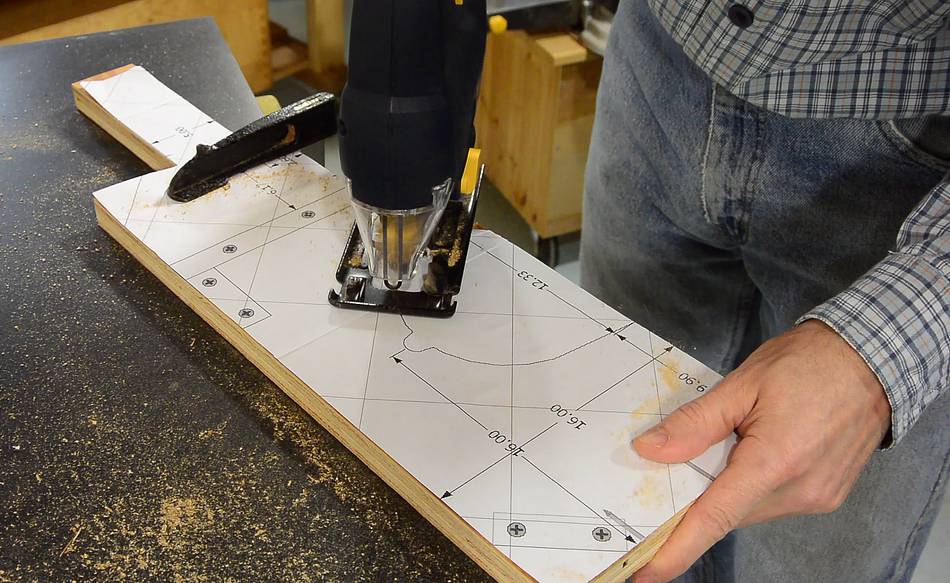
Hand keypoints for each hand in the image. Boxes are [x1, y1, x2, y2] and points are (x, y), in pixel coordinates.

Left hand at [631, 320, 890, 582]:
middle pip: (728, 512)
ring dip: (728, 488)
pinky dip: (752, 485)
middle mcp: (800, 491)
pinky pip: (773, 502)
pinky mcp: (827, 495)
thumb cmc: (808, 363)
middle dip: (697, 500)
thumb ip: (694, 423)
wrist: (873, 356)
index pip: (715, 517)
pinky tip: (752, 452)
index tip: (647, 571)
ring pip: (749, 508)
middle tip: (673, 473)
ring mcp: (818, 497)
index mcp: (775, 463)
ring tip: (727, 444)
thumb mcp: (742, 384)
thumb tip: (650, 450)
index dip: (677, 548)